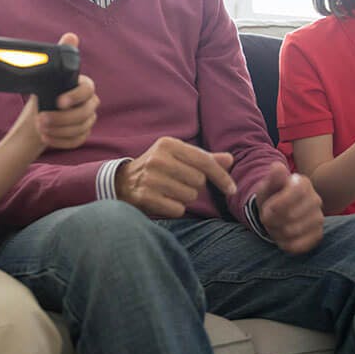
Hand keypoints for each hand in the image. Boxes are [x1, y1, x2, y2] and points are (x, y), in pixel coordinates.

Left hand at [37, 33, 98, 148]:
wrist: (36, 116)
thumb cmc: (44, 92)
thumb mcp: (48, 74)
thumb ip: (60, 54)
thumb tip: (71, 36)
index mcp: (84, 86)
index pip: (88, 90)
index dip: (75, 96)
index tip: (58, 102)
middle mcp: (90, 104)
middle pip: (85, 113)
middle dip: (62, 118)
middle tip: (41, 119)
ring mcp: (88, 120)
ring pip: (81, 128)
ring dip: (59, 130)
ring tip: (40, 128)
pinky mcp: (82, 135)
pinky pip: (77, 141)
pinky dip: (61, 141)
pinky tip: (46, 138)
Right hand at [115, 136, 235, 217]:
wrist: (123, 181)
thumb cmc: (158, 168)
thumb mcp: (178, 157)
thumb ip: (204, 158)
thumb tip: (229, 159)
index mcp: (168, 144)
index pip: (205, 161)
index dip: (222, 177)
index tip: (231, 189)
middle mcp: (159, 159)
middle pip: (199, 181)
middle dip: (194, 186)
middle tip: (178, 182)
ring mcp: (151, 178)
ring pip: (190, 196)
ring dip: (184, 198)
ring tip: (169, 190)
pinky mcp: (145, 197)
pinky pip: (178, 209)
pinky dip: (174, 208)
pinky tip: (163, 200)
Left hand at [254, 162, 322, 253]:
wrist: (278, 212)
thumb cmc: (272, 196)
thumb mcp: (267, 186)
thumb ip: (272, 178)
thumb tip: (277, 167)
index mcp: (303, 183)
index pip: (295, 193)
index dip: (277, 204)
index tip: (266, 209)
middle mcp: (315, 199)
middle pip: (291, 215)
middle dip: (271, 220)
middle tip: (265, 218)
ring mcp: (319, 218)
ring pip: (292, 231)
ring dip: (275, 232)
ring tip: (272, 226)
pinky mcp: (318, 235)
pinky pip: (299, 245)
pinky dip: (284, 244)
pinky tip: (280, 238)